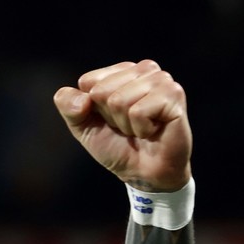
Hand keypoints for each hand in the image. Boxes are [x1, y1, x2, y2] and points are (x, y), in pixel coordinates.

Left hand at [54, 60, 191, 191]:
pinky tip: (153, 130)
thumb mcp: (82, 126)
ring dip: (125, 123)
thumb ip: (68, 106)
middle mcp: (144, 70)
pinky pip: (138, 111)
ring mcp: (161, 80)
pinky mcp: (174, 95)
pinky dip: (140, 128)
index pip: (88, 81)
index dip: (93, 107)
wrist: (143, 173)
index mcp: (121, 71)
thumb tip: (82, 98)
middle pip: (101, 90)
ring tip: (140, 128)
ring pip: (119, 100)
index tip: (111, 119)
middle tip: (128, 125)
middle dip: (110, 116)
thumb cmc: (116, 145)